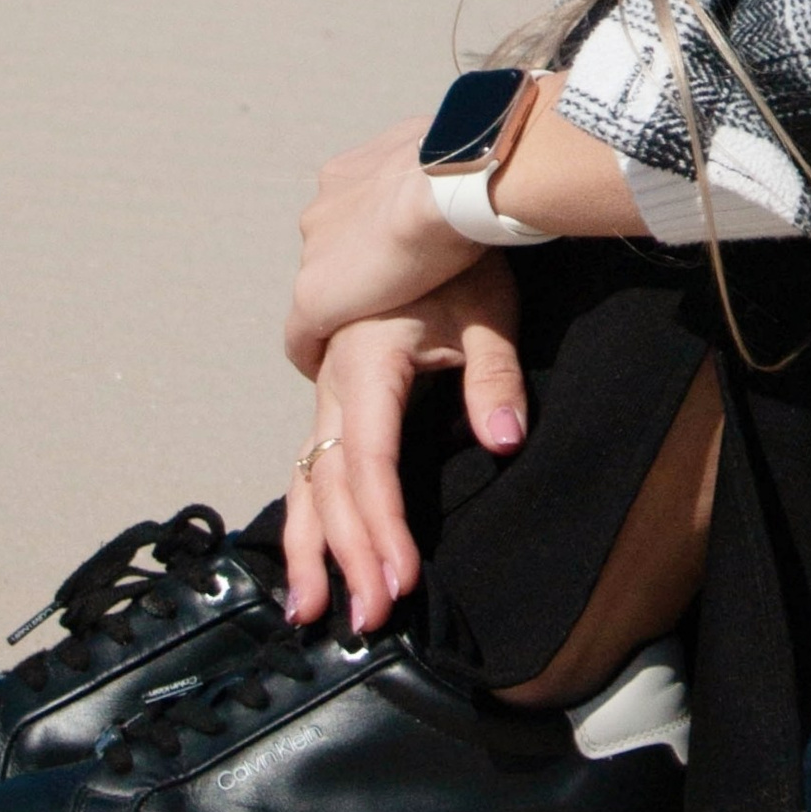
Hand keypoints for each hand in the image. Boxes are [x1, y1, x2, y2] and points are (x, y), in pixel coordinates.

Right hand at [283, 264, 528, 636]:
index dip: (381, 527)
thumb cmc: (462, 253)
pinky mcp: (335, 383)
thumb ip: (491, 380)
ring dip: (310, 543)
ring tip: (308, 609)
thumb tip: (504, 441)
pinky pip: (312, 454)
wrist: (434, 192)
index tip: (399, 583)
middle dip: (347, 555)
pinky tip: (306, 547)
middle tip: (366, 619)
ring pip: (308, 474)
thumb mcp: (487, 311)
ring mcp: (329, 381)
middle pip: (332, 482)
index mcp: (366, 361)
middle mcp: (335, 378)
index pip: (370, 464)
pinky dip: (308, 505)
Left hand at [285, 110, 488, 378]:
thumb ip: (441, 163)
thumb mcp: (453, 156)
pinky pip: (302, 337)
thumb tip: (464, 166)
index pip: (353, 210)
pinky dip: (314, 353)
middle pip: (331, 249)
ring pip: (320, 287)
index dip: (373, 237)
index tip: (394, 257)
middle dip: (356, 267)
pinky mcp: (314, 298)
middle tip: (392, 294)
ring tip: (368, 333)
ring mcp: (315, 252)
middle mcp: (325, 205)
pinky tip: (330, 370)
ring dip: (344, 305)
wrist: (448, 184)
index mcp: (352, 171)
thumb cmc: (467, 170)